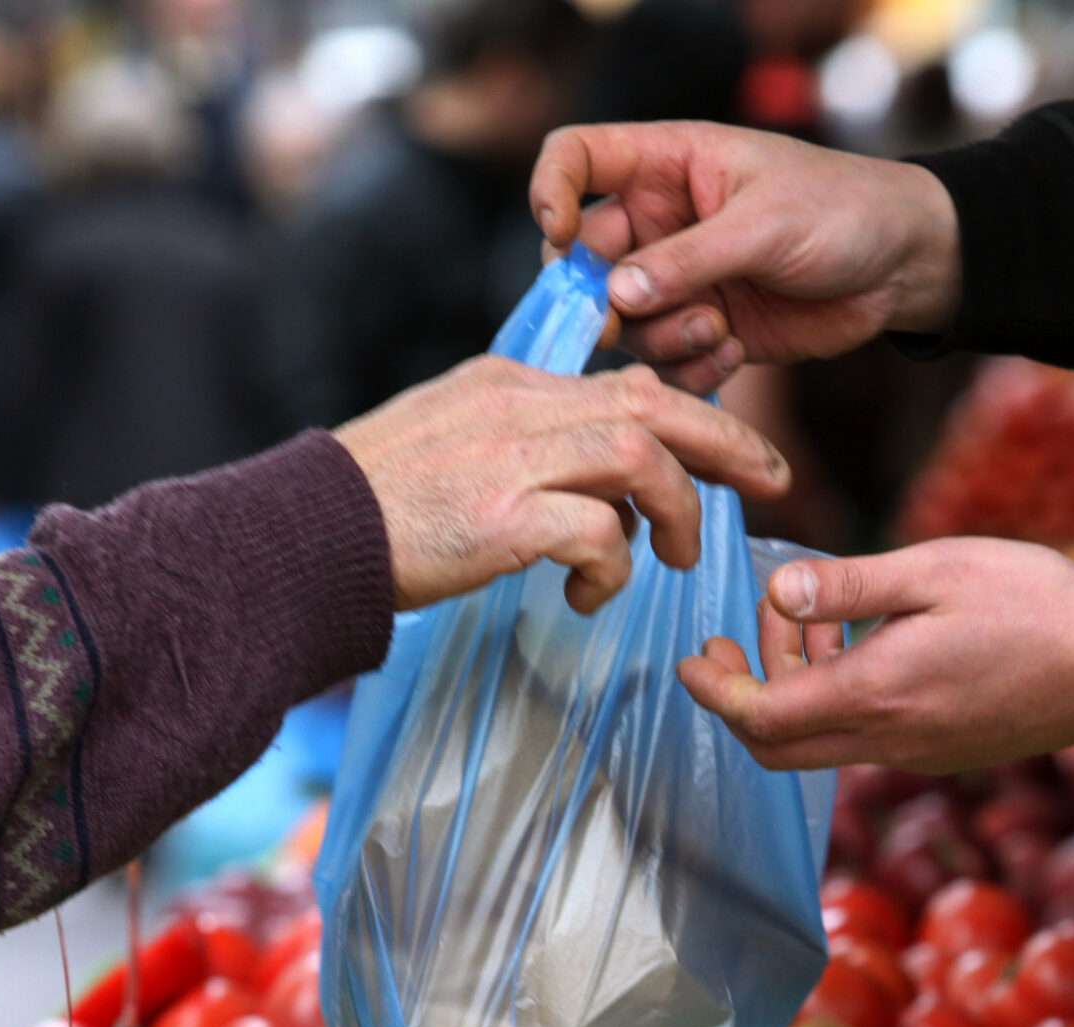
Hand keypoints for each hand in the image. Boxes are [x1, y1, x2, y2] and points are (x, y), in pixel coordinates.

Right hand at [335, 355, 788, 614]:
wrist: (300, 536)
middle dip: (727, 440)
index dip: (694, 413)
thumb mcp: (455, 443)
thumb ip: (526, 444)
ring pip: (639, 458)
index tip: (733, 449)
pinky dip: (612, 568)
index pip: (626, 382)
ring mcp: (510, 460)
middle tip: (773, 480)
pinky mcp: (501, 519)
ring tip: (675, 559)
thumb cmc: (376, 506)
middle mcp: (518, 408)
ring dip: (675, 513)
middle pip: (653, 403)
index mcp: (510, 384)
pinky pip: (597, 533)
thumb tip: (600, 486)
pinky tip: (588, 597)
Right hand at [530, 122, 960, 391]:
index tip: (559, 235)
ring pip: (626, 322)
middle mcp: (661, 223)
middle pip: (584, 260)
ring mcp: (681, 280)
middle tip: (623, 324)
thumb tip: (616, 293)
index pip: (576, 159)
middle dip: (600, 298)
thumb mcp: (765, 224)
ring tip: (717, 332)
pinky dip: (690, 371)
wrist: (903, 266)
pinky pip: (666, 363)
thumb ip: (689, 259)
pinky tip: (735, 354)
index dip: (551, 192)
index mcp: (665, 166)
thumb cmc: (842, 211)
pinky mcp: (706, 330)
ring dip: (661, 338)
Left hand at [679, 538, 1073, 771]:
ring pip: (821, 742)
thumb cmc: (1034, 605)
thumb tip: (777, 592)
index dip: (714, 691)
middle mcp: (888, 740)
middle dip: (742, 694)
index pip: (761, 717)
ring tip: (816, 619)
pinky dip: (839, 698)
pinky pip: (864, 738)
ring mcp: (917, 754)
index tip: (690, 659)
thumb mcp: (934, 570)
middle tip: (736, 637)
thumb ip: (848, 586)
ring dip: (797, 687)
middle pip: (778, 748)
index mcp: (876, 695)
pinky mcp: (942, 753)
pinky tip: (864, 645)